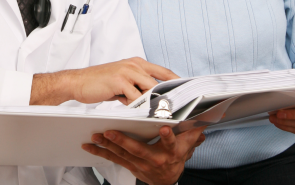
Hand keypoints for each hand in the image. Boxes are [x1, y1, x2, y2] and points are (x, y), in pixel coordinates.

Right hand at [31, 57, 178, 105]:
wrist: (78, 82)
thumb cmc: (99, 83)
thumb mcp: (122, 82)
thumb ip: (137, 87)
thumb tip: (152, 100)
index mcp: (137, 63)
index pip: (164, 72)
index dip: (176, 82)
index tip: (186, 93)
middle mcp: (134, 64)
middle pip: (160, 82)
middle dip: (168, 97)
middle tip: (176, 110)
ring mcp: (127, 71)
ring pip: (149, 90)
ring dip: (155, 104)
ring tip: (161, 115)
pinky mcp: (119, 81)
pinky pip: (135, 97)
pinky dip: (140, 107)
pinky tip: (141, 115)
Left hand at [82, 126, 205, 184]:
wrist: (168, 179)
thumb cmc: (177, 156)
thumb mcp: (188, 145)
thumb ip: (193, 131)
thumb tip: (205, 116)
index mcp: (170, 152)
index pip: (171, 143)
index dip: (168, 136)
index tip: (164, 127)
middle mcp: (154, 159)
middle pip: (138, 150)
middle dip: (123, 141)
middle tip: (110, 132)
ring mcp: (140, 164)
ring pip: (122, 154)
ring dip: (107, 146)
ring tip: (96, 136)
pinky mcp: (129, 166)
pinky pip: (113, 159)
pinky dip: (100, 152)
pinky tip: (89, 146)